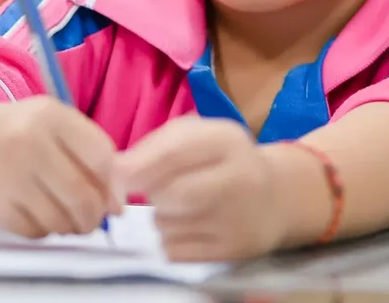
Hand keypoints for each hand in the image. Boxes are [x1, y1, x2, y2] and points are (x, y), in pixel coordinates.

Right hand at [0, 97, 120, 237]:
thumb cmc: (13, 133)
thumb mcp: (51, 123)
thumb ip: (88, 151)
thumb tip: (117, 201)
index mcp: (50, 116)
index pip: (102, 157)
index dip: (113, 184)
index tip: (112, 195)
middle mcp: (29, 143)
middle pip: (84, 196)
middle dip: (95, 215)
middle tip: (92, 218)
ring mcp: (9, 177)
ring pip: (62, 220)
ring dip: (72, 226)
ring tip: (65, 215)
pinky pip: (36, 232)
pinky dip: (44, 230)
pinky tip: (37, 214)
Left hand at [113, 117, 287, 260]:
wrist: (276, 197)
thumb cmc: (221, 160)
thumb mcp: (195, 137)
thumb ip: (153, 148)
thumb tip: (112, 174)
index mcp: (227, 139)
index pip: (172, 154)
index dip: (135, 168)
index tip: (116, 179)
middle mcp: (239, 177)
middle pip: (168, 195)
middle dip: (152, 194)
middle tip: (159, 190)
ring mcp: (239, 218)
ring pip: (166, 225)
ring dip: (162, 217)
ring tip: (183, 207)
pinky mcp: (233, 251)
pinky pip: (174, 251)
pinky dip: (171, 240)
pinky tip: (191, 227)